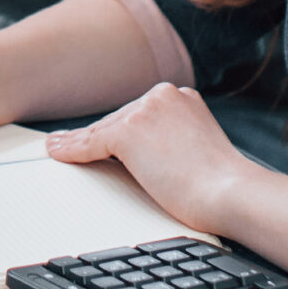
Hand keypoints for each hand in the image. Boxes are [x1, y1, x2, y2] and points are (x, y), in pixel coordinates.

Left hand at [47, 82, 254, 236]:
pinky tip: (57, 152)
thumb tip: (147, 152)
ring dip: (79, 142)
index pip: (139, 114)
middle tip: (67, 143)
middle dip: (96, 135)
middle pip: (119, 119)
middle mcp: (163, 95)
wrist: (230, 192)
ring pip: (103, 130)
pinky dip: (72, 149)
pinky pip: (92, 142)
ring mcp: (145, 110)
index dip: (116, 128)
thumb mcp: (197, 146)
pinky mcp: (129, 131)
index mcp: (182, 96)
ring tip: (58, 146)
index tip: (97, 134)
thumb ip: (174, 137)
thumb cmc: (221, 184)